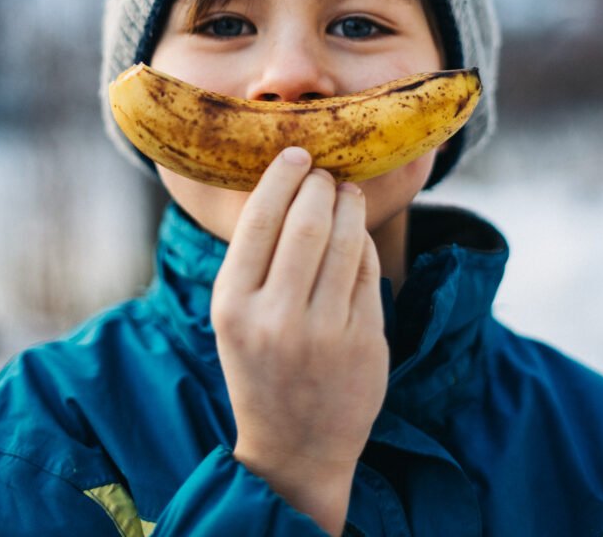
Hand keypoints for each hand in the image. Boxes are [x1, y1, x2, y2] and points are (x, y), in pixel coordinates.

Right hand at [211, 148, 388, 535]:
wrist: (294, 448)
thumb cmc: (260, 366)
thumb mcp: (235, 317)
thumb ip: (255, 260)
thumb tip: (287, 183)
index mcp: (232, 305)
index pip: (260, 220)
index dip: (282, 177)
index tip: (298, 154)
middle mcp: (275, 317)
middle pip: (307, 221)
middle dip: (322, 185)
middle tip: (326, 174)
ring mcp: (324, 332)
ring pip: (346, 240)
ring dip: (350, 204)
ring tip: (347, 193)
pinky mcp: (364, 341)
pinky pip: (369, 270)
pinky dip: (364, 242)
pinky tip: (358, 235)